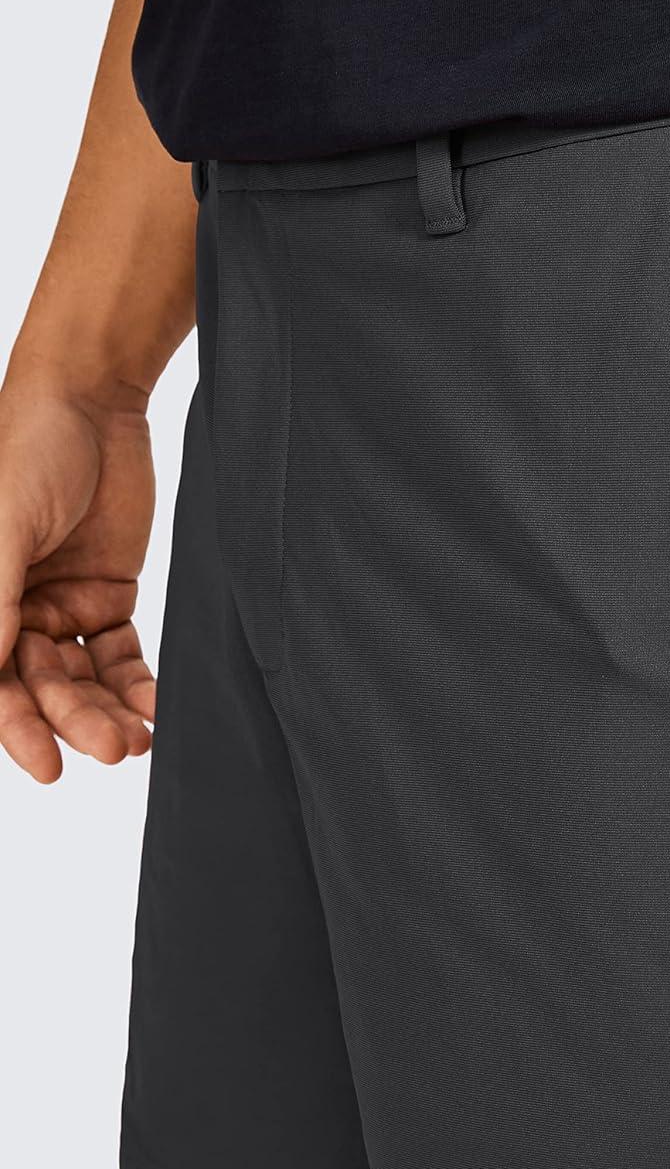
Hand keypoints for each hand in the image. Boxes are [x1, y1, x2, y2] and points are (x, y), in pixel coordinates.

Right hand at [0, 376, 156, 781]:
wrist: (92, 400)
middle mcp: (12, 610)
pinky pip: (121, 654)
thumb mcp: (4, 526)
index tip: (48, 768)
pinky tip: (156, 708)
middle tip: (116, 749)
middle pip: (41, 686)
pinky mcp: (107, 596)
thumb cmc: (29, 449)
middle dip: (75, 721)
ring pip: (82, 679)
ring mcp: (59, 605)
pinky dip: (137, 684)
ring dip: (109, 711)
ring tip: (139, 739)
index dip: (16, 727)